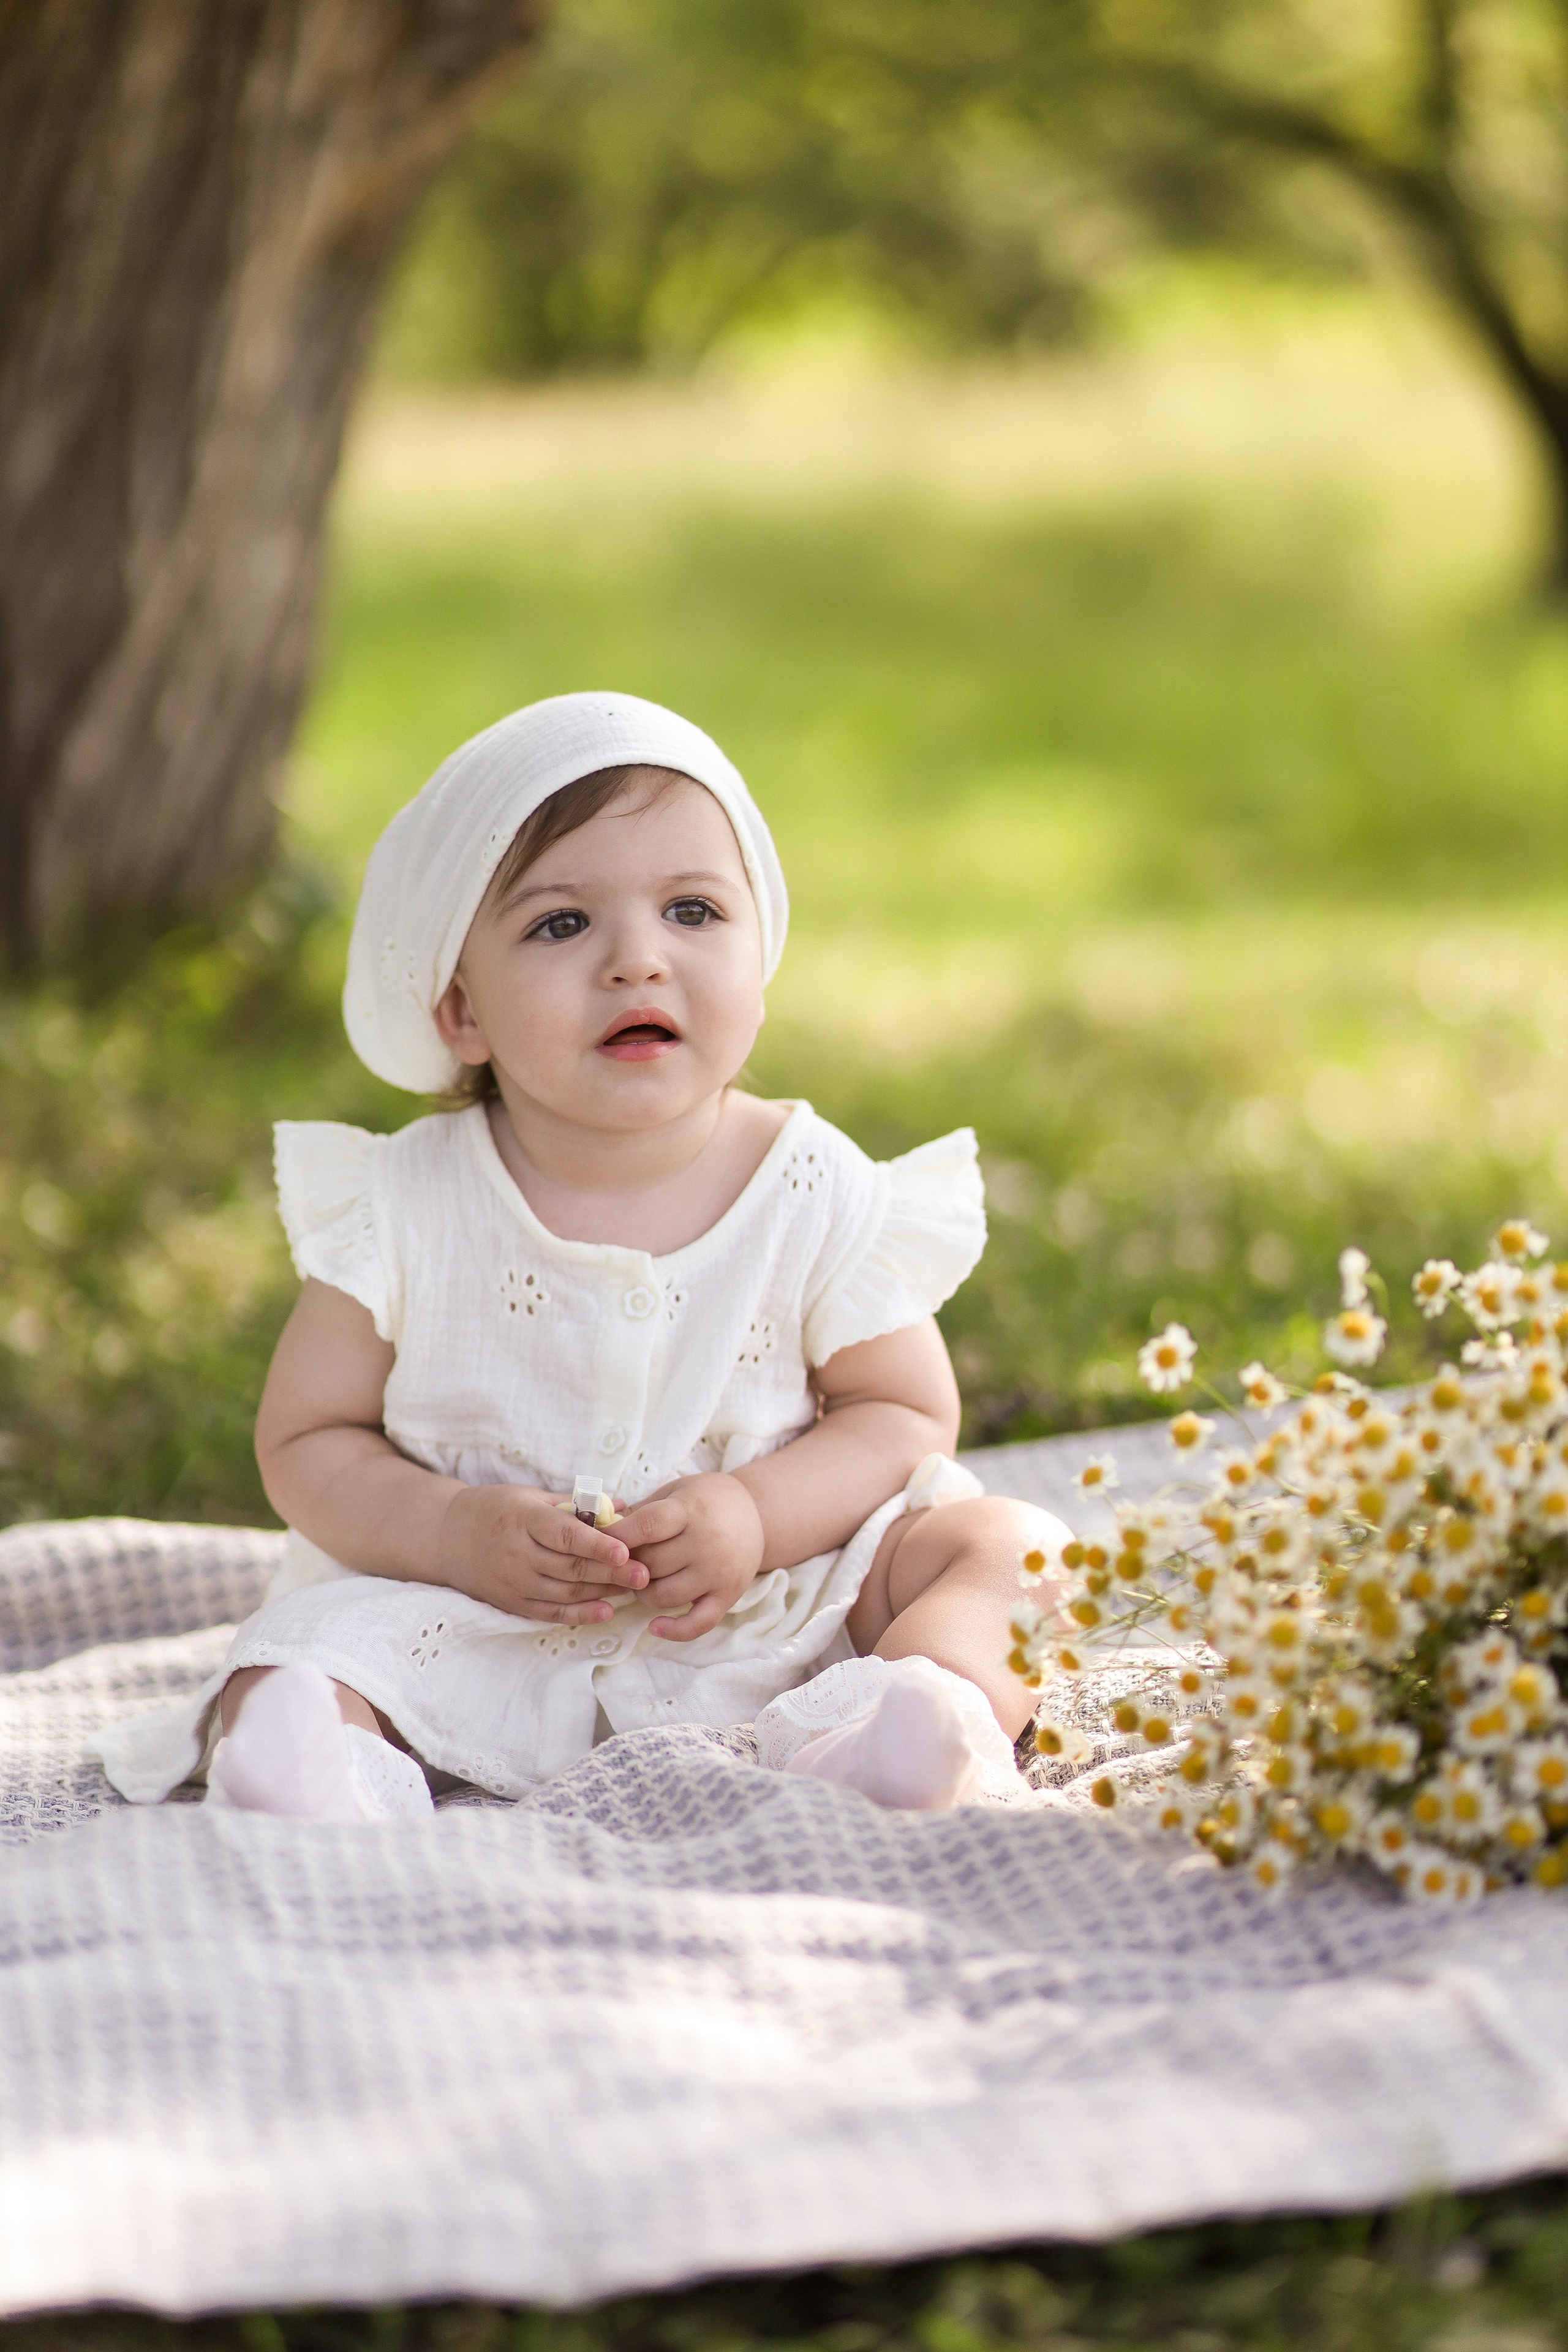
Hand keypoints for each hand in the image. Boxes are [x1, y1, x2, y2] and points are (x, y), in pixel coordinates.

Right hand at [435, 1483, 648, 1622]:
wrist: (447, 1537)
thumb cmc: (495, 1508)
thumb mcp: (530, 1495)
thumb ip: (574, 1503)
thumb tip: (622, 1503)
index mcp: (523, 1520)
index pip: (564, 1535)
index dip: (596, 1544)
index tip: (626, 1550)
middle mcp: (517, 1553)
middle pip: (571, 1567)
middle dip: (612, 1572)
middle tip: (646, 1573)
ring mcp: (514, 1582)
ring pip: (566, 1591)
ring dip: (603, 1591)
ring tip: (636, 1588)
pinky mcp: (512, 1603)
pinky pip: (551, 1612)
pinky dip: (580, 1614)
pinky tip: (605, 1611)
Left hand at [612, 1473, 765, 1641]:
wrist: (756, 1514)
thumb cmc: (705, 1501)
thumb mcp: (675, 1492)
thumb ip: (640, 1512)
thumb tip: (597, 1531)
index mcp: (690, 1510)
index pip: (647, 1526)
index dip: (617, 1537)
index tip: (596, 1542)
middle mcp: (707, 1541)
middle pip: (651, 1564)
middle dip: (628, 1566)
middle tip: (623, 1563)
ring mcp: (719, 1572)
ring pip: (664, 1596)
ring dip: (643, 1593)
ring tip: (643, 1580)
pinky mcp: (728, 1596)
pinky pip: (697, 1624)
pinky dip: (673, 1631)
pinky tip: (654, 1626)